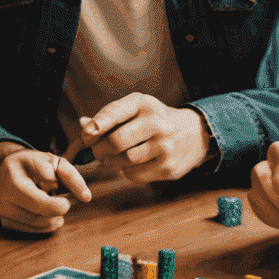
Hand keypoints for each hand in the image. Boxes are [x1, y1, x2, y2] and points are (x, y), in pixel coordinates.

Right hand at [0, 148, 91, 234]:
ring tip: (53, 205)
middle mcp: (0, 189)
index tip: (62, 191)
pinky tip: (43, 213)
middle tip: (64, 202)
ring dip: (53, 218)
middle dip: (58, 209)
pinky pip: (32, 231)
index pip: (43, 187)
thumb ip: (71, 176)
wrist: (13, 171)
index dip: (59, 191)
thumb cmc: (37, 165)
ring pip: (37, 223)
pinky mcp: (3, 222)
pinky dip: (45, 224)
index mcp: (12, 169)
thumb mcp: (55, 162)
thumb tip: (86, 197)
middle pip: (39, 211)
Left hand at [70, 95, 210, 182]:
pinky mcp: (169, 167)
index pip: (114, 112)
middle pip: (116, 141)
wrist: (195, 134)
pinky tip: (130, 165)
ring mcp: (165, 146)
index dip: (96, 126)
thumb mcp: (136, 109)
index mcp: (144, 103)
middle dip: (99, 150)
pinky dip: (126, 172)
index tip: (85, 136)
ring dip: (112, 162)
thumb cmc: (154, 120)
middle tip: (95, 153)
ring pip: (125, 160)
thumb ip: (110, 116)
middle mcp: (156, 122)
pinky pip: (135, 174)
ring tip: (111, 158)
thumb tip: (83, 124)